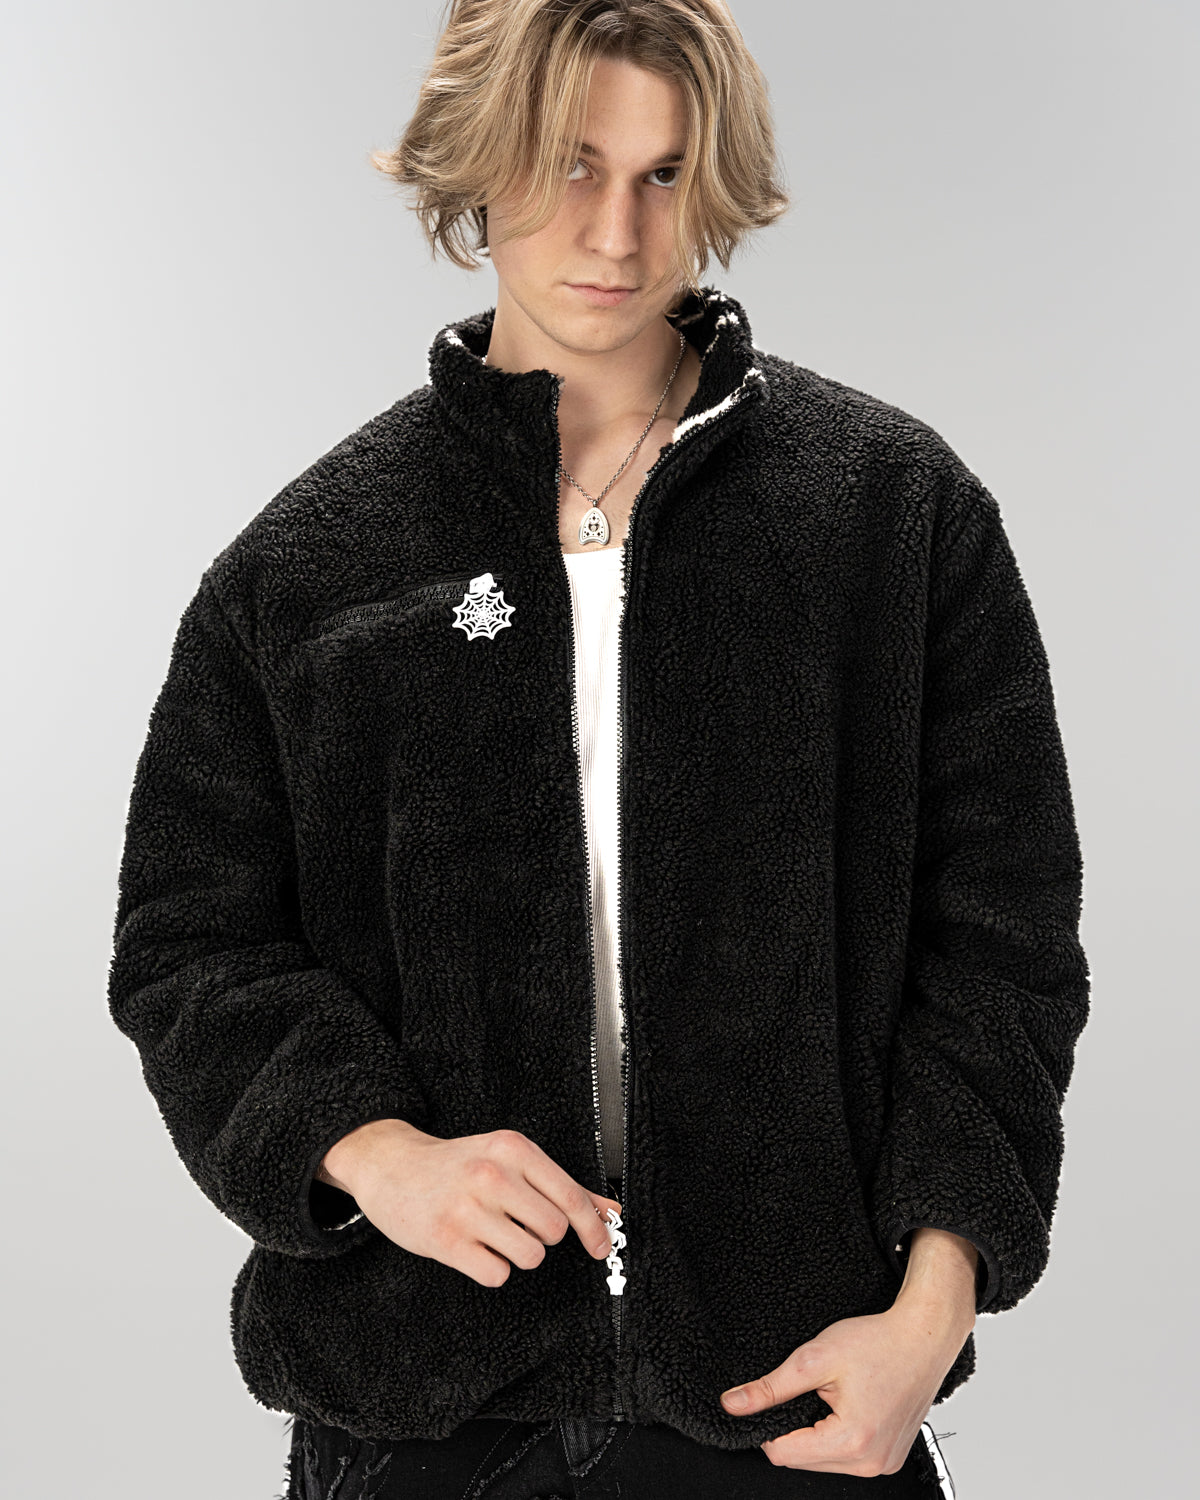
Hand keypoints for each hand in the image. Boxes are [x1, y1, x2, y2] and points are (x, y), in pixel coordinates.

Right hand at [321, 1120, 621, 1286]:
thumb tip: (610, 1212)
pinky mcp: (446, 1240)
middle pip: (553, 1231)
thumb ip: (560, 1186)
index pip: (571, 1197)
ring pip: (529, 1256)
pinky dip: (490, 1268)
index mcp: (513, 1149)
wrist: (393, 1166)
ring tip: (493, 1233)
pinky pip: (496, 1274)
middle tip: (516, 1222)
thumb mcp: (510, 1159)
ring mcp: (467, 1208)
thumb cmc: (458, 1164)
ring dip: (517, 1253)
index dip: (593, 1229)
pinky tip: (474, 1247)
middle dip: (542, 1235)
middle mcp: (492, 1175)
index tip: (600, 1246)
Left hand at [718, 1228, 976, 1474]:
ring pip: (824, 1461)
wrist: (924, 1337)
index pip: (783, 1454)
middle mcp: (870, 1464)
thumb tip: (733, 1405)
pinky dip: (837, 1436)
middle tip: (811, 1389)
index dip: (768, 1426)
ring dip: (816, 1433)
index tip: (776, 1397)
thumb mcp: (814, 1358)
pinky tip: (847, 1406)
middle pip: (803, 1461)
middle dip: (795, 1427)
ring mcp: (883, 1464)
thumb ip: (771, 1387)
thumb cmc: (878, 1342)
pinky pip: (847, 1457)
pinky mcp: (889, 1458)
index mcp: (851, 1442)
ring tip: (832, 1395)